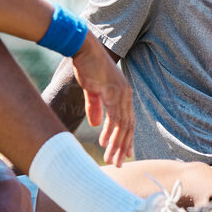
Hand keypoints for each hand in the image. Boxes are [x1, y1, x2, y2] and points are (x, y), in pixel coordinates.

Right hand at [72, 38, 134, 166]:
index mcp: (123, 94)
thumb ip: (95, 107)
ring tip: (112, 160)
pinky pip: (113, 118)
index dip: (127, 138)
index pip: (128, 121)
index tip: (125, 154)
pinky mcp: (112, 92)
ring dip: (117, 144)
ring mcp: (120, 94)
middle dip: (124, 146)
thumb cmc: (87, 65)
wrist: (83, 48)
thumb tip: (95, 124)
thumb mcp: (92, 90)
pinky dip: (110, 133)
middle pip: (128, 126)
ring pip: (122, 126)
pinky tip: (105, 144)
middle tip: (120, 163)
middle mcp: (126, 95)